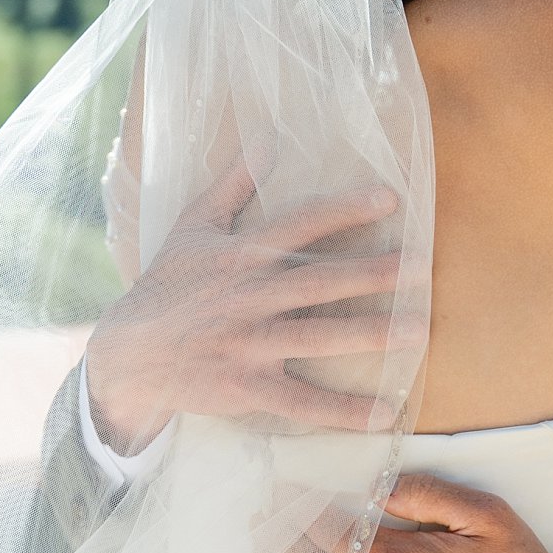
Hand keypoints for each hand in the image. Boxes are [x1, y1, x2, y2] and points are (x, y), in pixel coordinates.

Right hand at [84, 151, 406, 451]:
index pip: (300, 225)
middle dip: (371, 274)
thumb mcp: (194, 226)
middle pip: (319, 282)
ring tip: (418, 332)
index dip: (344, 209)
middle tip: (423, 267)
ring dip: (369, 335)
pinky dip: (343, 411)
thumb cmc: (168, 283)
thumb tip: (266, 138)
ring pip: (317, 338)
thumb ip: (233, 183)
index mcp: (241, 254)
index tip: (390, 199)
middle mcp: (249, 297)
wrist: (128, 354)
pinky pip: (302, 403)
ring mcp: (249, 345)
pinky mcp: (247, 387)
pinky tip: (385, 414)